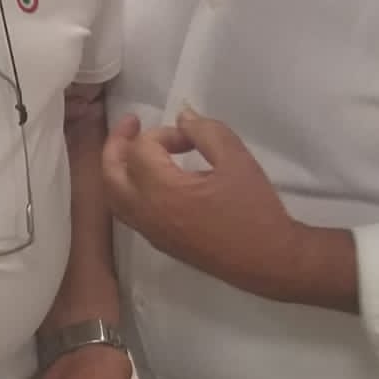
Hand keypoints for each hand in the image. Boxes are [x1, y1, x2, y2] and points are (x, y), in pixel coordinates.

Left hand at [103, 110, 317, 302]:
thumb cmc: (254, 210)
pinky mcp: (160, 242)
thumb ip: (206, 131)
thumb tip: (182, 117)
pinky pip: (128, 212)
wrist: (269, 260)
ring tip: (133, 148)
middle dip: (117, 144)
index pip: (141, 150)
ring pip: (114, 196)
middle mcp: (147, 213)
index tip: (191, 137)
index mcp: (162, 192)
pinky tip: (148, 178)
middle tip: (132, 124)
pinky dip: (128, 188)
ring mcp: (150, 231)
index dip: (163, 133)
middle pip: (110, 173)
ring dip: (118, 168)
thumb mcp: (236, 160)